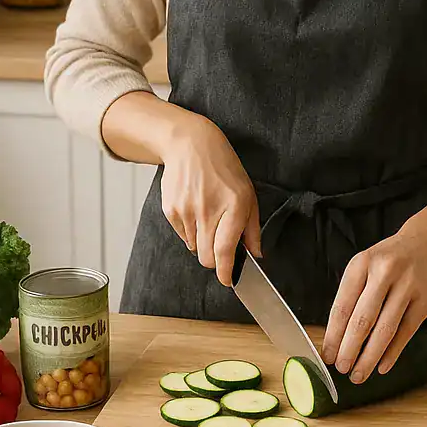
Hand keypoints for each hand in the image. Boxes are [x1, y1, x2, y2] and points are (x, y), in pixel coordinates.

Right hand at [160, 114, 260, 285]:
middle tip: (220, 248)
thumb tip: (256, 255)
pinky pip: (182, 236)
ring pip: (194, 248)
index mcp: (233, 206)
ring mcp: (186, 210)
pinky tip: (195, 210)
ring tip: (208, 218)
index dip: (225, 271)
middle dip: (214, 260)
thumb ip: (252, 228)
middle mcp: (208, 210)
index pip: (225, 250)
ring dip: (203, 242)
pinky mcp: (171, 210)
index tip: (227, 280)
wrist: (190, 145)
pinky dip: (190, 231)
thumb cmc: (223, 168)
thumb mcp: (248, 194)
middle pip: (207, 257)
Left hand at [321, 226, 426, 383]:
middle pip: (363, 320)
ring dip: (370, 356)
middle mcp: (384, 273)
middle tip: (342, 369)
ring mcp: (407, 287)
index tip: (327, 355)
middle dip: (350, 349)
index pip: (343, 306)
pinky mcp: (425, 301)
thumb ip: (352, 296)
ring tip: (359, 374)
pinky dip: (393, 352)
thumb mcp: (364, 266)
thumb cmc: (388, 260)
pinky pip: (406, 332)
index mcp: (361, 265)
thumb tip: (336, 338)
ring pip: (385, 329)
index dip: (333, 335)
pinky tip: (382, 366)